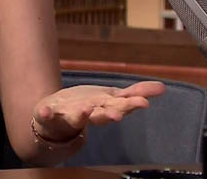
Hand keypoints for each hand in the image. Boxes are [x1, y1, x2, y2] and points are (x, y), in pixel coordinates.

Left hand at [32, 81, 165, 141]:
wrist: (57, 120)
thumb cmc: (89, 107)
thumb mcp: (112, 97)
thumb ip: (136, 93)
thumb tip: (162, 87)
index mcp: (105, 109)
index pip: (121, 107)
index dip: (131, 105)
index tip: (143, 104)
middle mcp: (89, 115)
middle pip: (102, 115)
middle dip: (110, 114)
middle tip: (118, 114)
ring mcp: (69, 116)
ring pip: (77, 118)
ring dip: (82, 115)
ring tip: (86, 111)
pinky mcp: (50, 115)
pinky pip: (47, 115)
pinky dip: (46, 113)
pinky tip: (44, 111)